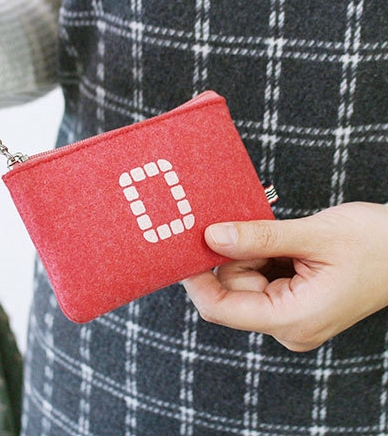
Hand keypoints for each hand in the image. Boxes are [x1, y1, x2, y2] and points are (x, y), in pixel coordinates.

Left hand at [183, 202, 387, 351]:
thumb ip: (258, 238)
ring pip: (242, 281)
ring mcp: (289, 316)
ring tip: (283, 238)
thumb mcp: (312, 236)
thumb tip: (211, 237)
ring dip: (251, 253)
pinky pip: (258, 278)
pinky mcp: (291, 302)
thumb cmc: (374, 243)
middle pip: (231, 290)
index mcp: (292, 319)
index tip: (184, 249)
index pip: (221, 309)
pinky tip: (284, 245)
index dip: (195, 280)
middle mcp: (287, 326)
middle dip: (234, 255)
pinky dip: (261, 256)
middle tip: (255, 227)